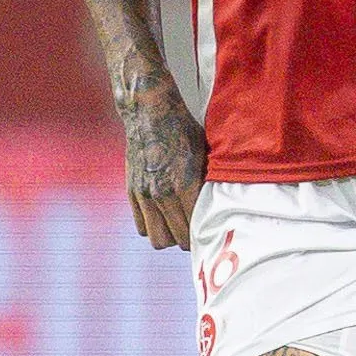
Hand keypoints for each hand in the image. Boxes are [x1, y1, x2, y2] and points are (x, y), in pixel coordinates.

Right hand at [122, 88, 208, 250]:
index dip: (204, 233)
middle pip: (177, 240)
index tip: (209, 230)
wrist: (150, 114)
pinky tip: (162, 215)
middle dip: (188, 239)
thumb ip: (210, 183)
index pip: (195, 228)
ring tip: (177, 225)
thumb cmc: (183, 132)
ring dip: (169, 236)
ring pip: (157, 239)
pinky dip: (153, 227)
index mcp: (185, 184)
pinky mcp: (132, 193)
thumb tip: (223, 206)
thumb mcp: (205, 155)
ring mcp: (144, 195)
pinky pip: (142, 227)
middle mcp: (162, 193)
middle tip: (194, 229)